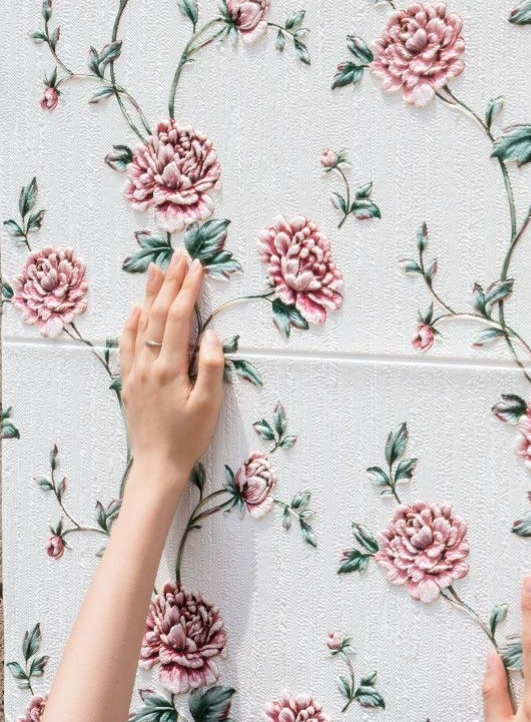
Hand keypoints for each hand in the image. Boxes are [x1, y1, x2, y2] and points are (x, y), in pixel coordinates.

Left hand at [120, 251, 224, 489]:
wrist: (157, 465)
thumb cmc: (188, 437)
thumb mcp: (208, 406)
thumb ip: (212, 368)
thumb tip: (212, 335)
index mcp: (170, 368)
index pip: (179, 319)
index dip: (188, 290)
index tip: (197, 267)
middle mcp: (149, 364)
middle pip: (159, 314)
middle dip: (169, 283)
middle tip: (178, 256)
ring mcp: (135, 371)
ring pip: (141, 324)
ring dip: (149, 295)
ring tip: (155, 268)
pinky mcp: (129, 381)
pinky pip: (127, 344)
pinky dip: (132, 323)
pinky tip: (136, 309)